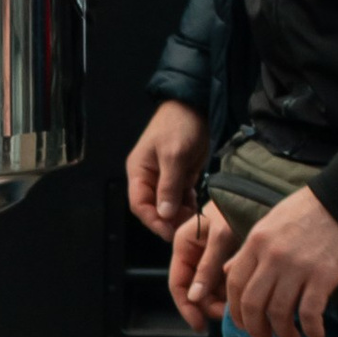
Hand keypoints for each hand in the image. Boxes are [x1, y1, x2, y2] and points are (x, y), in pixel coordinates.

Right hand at [128, 99, 208, 241]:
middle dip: (167, 220)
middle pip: (153, 207)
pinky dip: (188, 204)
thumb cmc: (179, 125)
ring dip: (179, 214)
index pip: (139, 204)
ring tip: (193, 221)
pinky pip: (182, 196)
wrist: (197, 104)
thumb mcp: (174, 155)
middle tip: (185, 229)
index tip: (168, 232)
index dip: (152, 220)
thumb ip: (168, 186)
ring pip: (169, 204)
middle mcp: (149, 177)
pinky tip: (197, 209)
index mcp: (139, 171)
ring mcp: (165, 176)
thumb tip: (164, 214)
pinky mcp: (181, 174)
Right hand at [168, 204, 233, 332]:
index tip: (201, 326)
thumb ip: (207, 267)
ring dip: (222, 300)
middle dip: (209, 306)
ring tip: (239, 306)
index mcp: (184, 245)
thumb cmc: (237, 206)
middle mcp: (194, 252)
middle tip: (229, 315)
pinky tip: (245, 295)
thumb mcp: (221, 236)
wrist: (260, 190)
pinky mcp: (226, 257)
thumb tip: (194, 298)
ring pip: (211, 288)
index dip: (187, 308)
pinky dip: (233, 290)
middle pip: (195, 290)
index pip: (178, 284)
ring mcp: (210, 256)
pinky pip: (225, 281)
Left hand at [223, 183, 337, 336]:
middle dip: (256, 330)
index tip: (245, 325)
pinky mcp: (323, 275)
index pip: (235, 286)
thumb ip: (249, 250)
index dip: (236, 312)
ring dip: (284, 333)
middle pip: (253, 305)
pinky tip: (316, 336)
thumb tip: (228, 273)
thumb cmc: (309, 211)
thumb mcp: (270, 223)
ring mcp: (297, 267)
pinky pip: (310, 313)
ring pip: (279, 313)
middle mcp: (272, 257)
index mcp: (256, 243)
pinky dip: (312, 330)